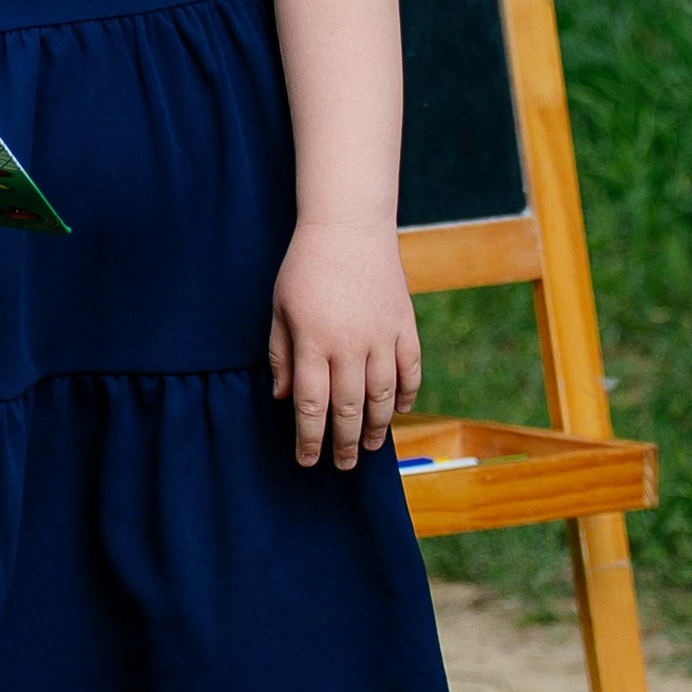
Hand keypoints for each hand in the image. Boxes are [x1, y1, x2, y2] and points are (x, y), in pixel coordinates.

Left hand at [269, 217, 420, 470]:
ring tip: (372, 448)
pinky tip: (399, 410)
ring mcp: (382, 335)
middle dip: (345, 443)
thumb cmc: (305, 267)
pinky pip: (411, 369)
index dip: (309, 438)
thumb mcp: (280, 308)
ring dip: (378, 427)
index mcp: (313, 341)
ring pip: (384, 396)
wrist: (348, 227)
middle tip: (343, 465)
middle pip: (349, 408)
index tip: (307, 460)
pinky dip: (407, 394)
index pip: (312, 405)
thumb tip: (284, 399)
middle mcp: (350, 344)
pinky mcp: (405, 324)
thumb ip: (281, 354)